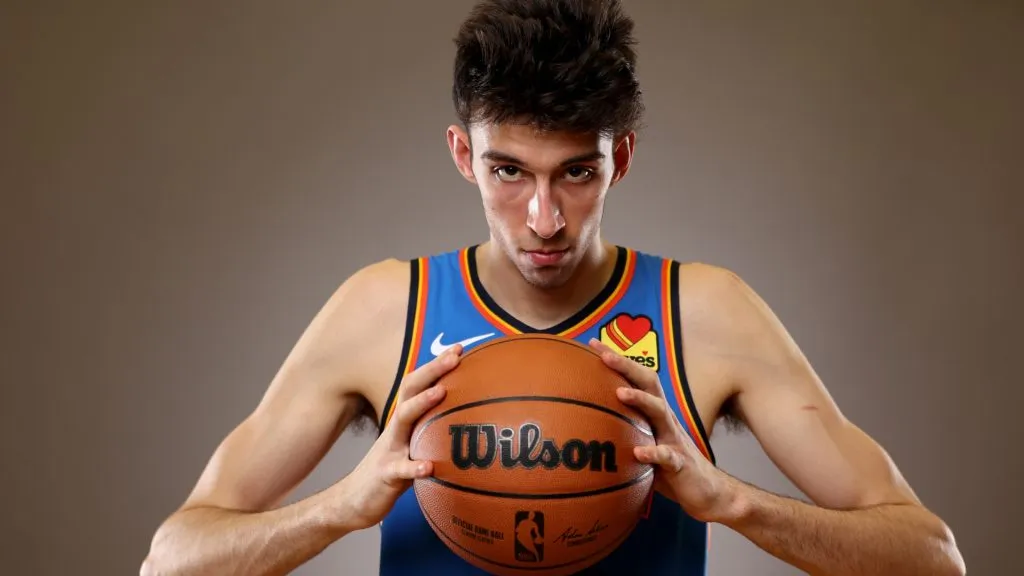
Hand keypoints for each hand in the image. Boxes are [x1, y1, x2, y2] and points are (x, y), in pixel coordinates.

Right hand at [338, 345, 462, 529]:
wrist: (355, 501)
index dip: (436, 366)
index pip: (420, 385)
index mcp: (405, 421)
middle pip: (411, 392)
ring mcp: (389, 450)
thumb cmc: (392, 470)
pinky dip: (414, 467)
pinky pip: (400, 470)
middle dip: (432, 371)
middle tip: (454, 357)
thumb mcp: (412, 447)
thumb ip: (432, 432)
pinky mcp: (385, 475)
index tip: (459, 349)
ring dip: (422, 404)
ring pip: (403, 421)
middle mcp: (396, 429)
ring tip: (442, 392)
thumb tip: (468, 422)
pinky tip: (429, 467)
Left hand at [589, 338, 733, 522]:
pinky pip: (668, 456)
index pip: (635, 378)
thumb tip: (583, 426)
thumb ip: (621, 433)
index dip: (617, 360)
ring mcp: (674, 439)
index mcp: (654, 413)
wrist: (707, 492)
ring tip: (620, 393)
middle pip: (649, 384)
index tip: (592, 344)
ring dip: (640, 400)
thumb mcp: (642, 445)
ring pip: (659, 412)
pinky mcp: (681, 464)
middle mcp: (665, 420)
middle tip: (605, 355)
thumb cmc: (668, 467)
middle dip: (627, 366)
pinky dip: (654, 452)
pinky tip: (639, 452)